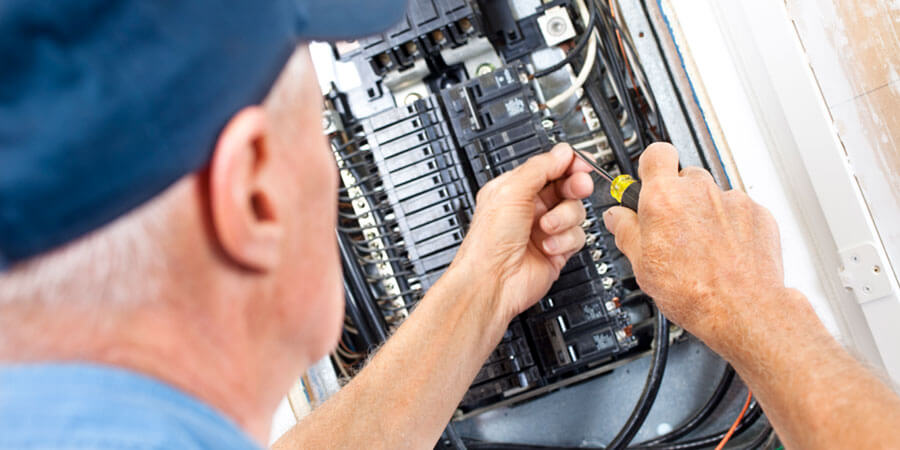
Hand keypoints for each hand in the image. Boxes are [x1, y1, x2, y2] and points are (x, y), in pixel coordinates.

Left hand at [450, 144, 593, 323]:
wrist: (492, 282)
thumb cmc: (489, 242)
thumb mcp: (511, 192)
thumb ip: (540, 168)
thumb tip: (563, 153)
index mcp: (515, 188)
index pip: (550, 167)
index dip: (568, 163)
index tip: (581, 163)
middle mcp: (531, 207)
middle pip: (567, 186)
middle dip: (575, 186)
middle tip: (579, 186)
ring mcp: (545, 229)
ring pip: (576, 211)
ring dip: (564, 219)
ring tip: (546, 228)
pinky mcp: (558, 249)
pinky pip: (578, 236)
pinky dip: (565, 240)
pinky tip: (548, 246)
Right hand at [602, 143, 785, 359]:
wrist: (742, 310)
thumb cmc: (693, 292)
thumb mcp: (641, 265)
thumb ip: (625, 231)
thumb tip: (616, 218)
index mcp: (664, 198)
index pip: (656, 154)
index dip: (651, 166)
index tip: (649, 181)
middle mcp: (699, 191)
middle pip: (684, 176)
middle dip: (677, 197)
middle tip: (672, 228)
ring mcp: (732, 200)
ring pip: (712, 196)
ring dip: (705, 213)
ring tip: (701, 247)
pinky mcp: (757, 213)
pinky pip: (738, 211)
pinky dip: (731, 225)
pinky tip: (724, 252)